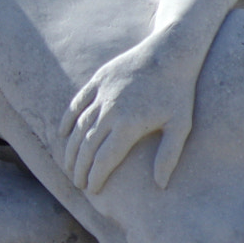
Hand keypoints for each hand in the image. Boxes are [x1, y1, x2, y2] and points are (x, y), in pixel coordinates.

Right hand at [59, 33, 198, 193]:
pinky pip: (77, 103)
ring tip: (69, 165)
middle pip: (87, 146)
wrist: (170, 52)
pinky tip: (63, 134)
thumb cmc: (178, 92)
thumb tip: (160, 185)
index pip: (104, 159)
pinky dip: (67, 120)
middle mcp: (110, 111)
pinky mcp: (98, 80)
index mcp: (129, 125)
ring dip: (71, 149)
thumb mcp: (180, 126)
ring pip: (78, 127)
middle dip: (80, 168)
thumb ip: (168, 156)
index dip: (95, 177)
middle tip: (78, 183)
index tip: (92, 190)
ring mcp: (101, 94)